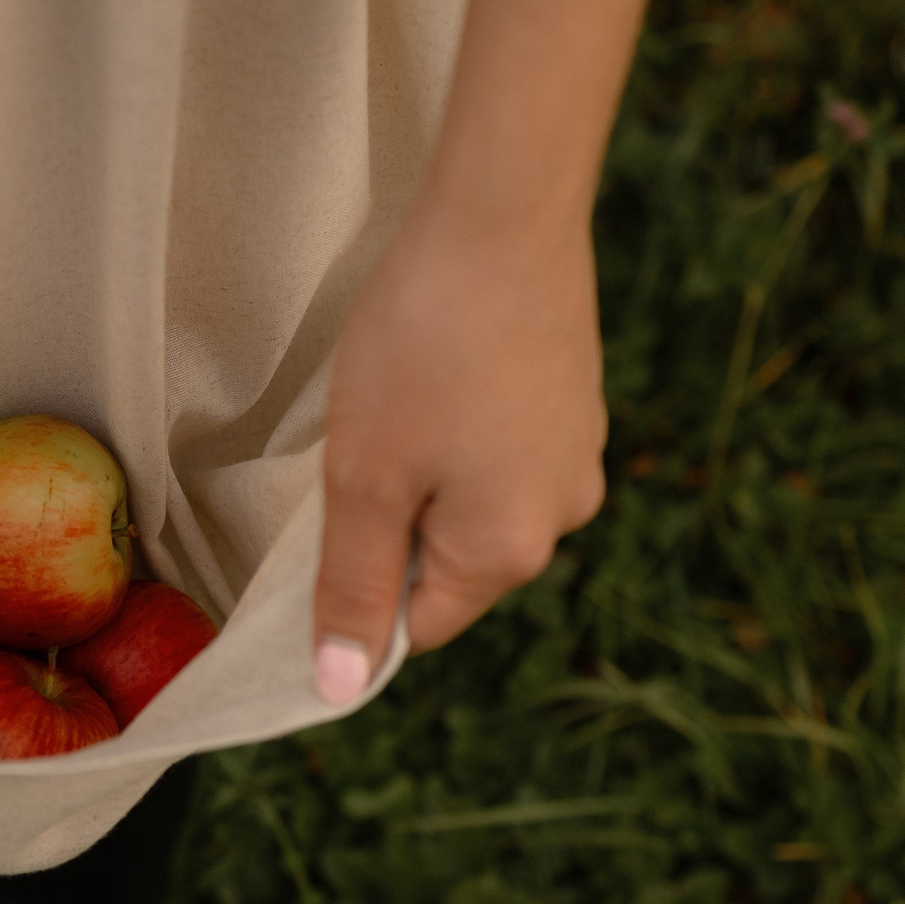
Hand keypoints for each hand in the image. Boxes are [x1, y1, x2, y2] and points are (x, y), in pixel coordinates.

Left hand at [311, 194, 608, 703]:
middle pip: (451, 561)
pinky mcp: (576, 399)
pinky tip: (436, 369)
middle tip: (359, 443)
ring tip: (399, 398)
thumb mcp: (365, 478)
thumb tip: (341, 688)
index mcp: (511, 552)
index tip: (326, 521)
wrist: (503, 214)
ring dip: (424, 468)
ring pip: (474, 498)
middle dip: (395, 519)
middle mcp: (564, 515)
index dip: (361, 589)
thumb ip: (354, 585)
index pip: (422, 621)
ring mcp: (578, 454)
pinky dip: (459, 426)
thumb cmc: (421, 348)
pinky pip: (501, 447)